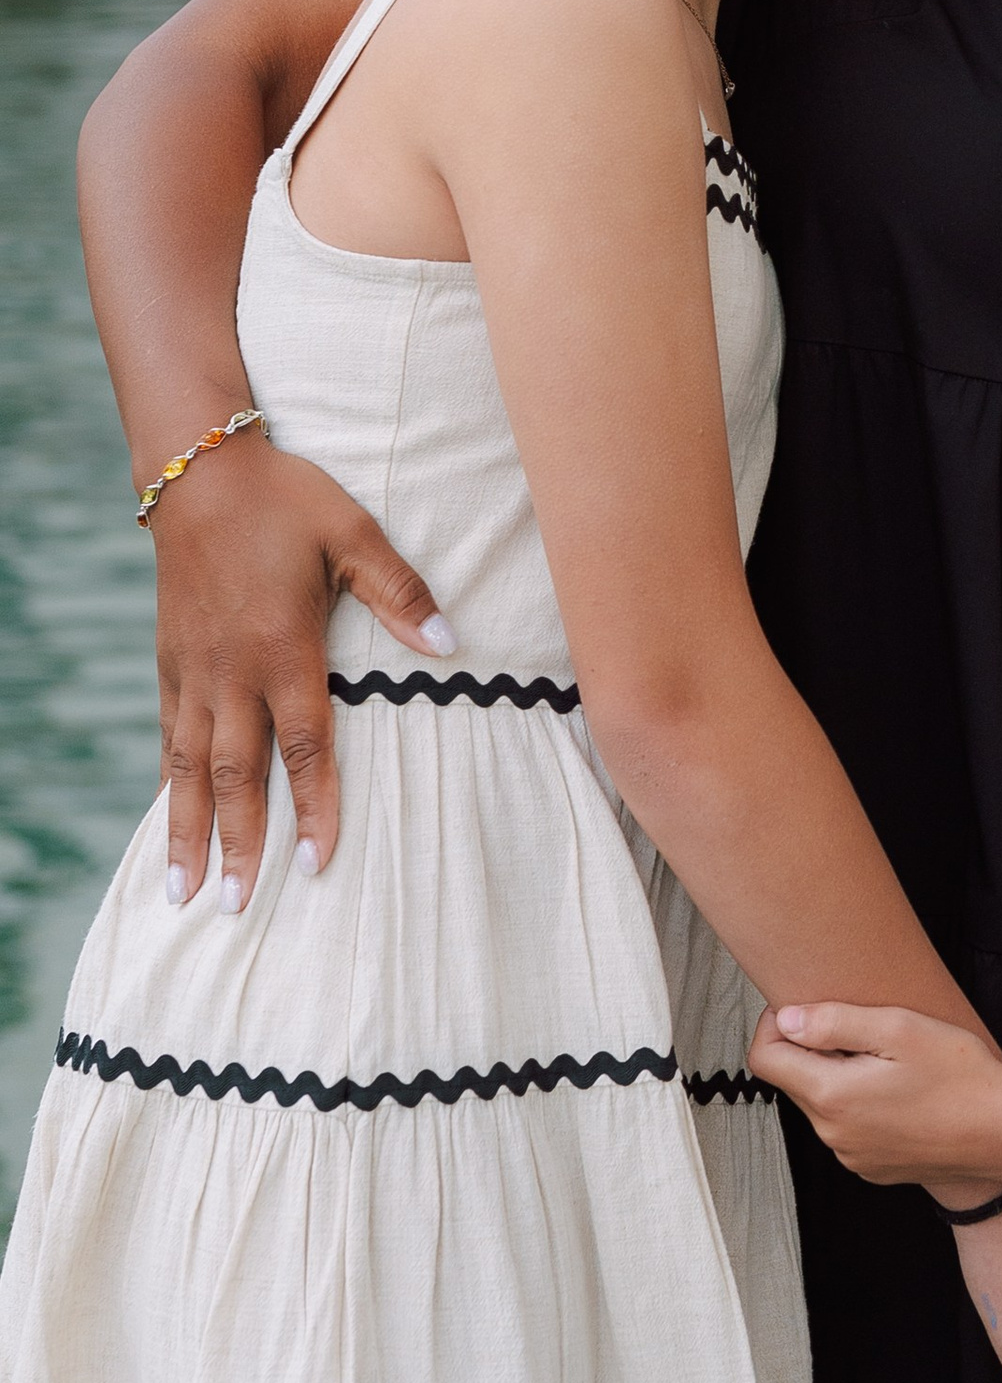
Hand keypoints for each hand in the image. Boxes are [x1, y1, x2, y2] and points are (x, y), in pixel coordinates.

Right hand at [154, 432, 449, 908]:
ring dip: (189, 832)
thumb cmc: (287, 500)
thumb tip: (451, 641)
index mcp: (284, 647)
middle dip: (239, 846)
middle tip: (239, 910)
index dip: (314, 808)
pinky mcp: (170, 661)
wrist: (199, 472)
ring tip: (184, 893)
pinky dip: (169, 783)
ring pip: (190, 768)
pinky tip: (171, 818)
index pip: (304, 746)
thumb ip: (401, 592)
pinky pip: (169, 734)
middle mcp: (233, 671)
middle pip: (237, 776)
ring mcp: (195, 670)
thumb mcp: (354, 533)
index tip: (319, 864)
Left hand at [752, 999, 1001, 1181]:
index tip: (801, 1007)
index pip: (764, 1059)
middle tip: (859, 1028)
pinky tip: (900, 1093)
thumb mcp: (899, 1028)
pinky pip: (849, 1130)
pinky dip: (861, 1107)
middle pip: (794, 1081)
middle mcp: (833, 1134)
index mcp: (832, 1096)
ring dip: (839, 1078)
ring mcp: (852, 1156)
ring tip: (887, 1061)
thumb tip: (787, 1019)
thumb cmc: (960, 1076)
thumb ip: (834, 1022)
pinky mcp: (873, 1168)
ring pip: (823, 1105)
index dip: (773, 1024)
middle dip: (812, 1050)